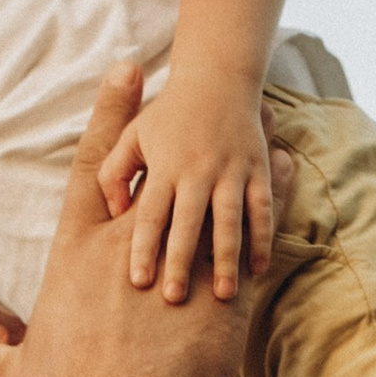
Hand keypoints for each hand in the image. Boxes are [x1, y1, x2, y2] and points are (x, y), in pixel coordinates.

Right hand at [0, 64, 292, 376]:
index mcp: (80, 255)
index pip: (96, 170)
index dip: (111, 118)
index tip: (125, 69)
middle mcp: (131, 247)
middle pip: (156, 172)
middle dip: (174, 126)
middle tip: (195, 82)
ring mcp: (180, 263)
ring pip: (212, 194)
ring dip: (234, 158)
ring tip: (258, 124)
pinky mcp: (223, 290)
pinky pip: (251, 229)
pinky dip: (269, 197)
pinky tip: (285, 169)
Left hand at [95, 63, 274, 304]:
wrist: (216, 78)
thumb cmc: (167, 115)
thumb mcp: (133, 137)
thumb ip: (115, 173)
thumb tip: (112, 212)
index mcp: (165, 166)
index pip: (151, 214)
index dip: (144, 247)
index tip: (139, 281)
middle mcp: (198, 170)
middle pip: (187, 223)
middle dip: (180, 261)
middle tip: (173, 298)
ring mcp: (231, 171)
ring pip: (229, 220)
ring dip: (226, 258)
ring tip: (222, 294)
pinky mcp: (257, 169)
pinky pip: (262, 208)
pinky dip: (263, 238)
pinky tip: (257, 268)